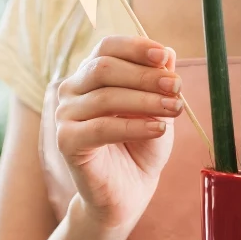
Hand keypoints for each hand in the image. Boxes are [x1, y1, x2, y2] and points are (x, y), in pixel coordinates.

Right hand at [55, 35, 182, 231]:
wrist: (129, 192)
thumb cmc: (141, 147)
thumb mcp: (157, 109)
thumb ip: (159, 82)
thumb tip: (167, 53)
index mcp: (91, 75)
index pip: (107, 47)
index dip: (134, 48)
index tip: (163, 56)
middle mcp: (72, 90)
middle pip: (103, 68)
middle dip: (144, 75)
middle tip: (176, 86)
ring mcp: (65, 115)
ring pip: (105, 98)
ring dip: (145, 101)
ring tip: (174, 109)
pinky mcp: (66, 141)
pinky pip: (101, 128)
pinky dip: (133, 126)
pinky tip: (158, 129)